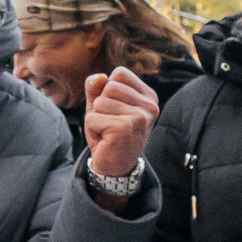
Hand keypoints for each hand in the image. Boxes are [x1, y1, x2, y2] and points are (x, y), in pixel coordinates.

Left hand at [81, 66, 160, 180]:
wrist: (115, 167)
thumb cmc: (109, 133)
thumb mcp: (102, 106)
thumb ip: (97, 88)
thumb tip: (99, 78)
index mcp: (149, 96)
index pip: (120, 73)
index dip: (108, 90)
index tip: (115, 111)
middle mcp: (150, 105)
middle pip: (108, 86)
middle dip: (100, 105)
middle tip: (110, 124)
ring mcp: (140, 117)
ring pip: (99, 102)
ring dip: (96, 118)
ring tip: (108, 132)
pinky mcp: (125, 128)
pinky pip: (92, 118)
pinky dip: (92, 129)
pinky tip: (105, 140)